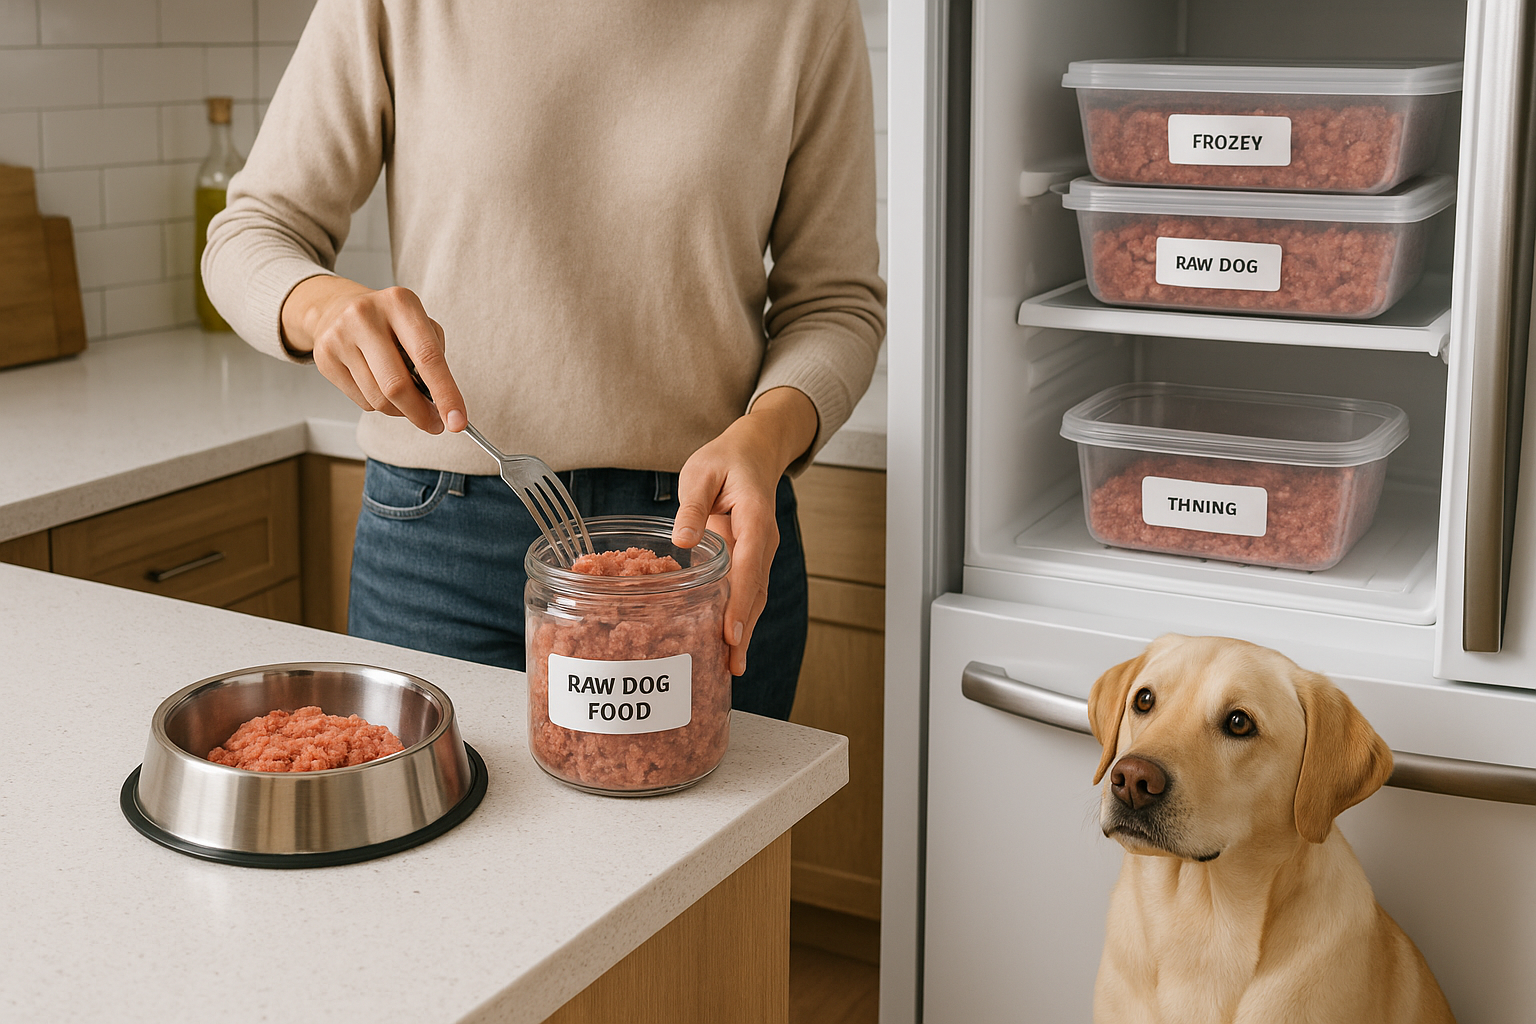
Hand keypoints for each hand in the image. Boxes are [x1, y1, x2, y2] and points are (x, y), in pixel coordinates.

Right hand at [280, 276, 467, 433]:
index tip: (458, 421)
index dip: (446, 393)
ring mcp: (340, 336)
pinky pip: (361, 401)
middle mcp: (366, 316)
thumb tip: (439, 406)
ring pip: (378, 398)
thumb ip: (433, 360)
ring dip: (400, 411)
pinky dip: (378, 405)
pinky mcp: (324, 357)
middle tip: (434, 424)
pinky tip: (380, 389)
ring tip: (408, 403)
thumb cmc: (389, 321)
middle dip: (420, 413)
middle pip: (397, 385)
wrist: (337, 308)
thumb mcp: (419, 325)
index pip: (428, 357)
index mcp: (400, 303)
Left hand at [673, 387, 817, 676]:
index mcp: (755, 517)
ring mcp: (760, 552)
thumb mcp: (701, 472)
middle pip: (757, 591)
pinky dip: (740, 618)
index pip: (749, 564)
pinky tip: (729, 644)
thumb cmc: (725, 460)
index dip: (740, 600)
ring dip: (745, 631)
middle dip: (745, 629)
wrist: (752, 453)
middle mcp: (763, 541)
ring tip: (732, 666)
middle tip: (732, 663)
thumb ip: (692, 506)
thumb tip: (683, 541)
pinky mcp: (750, 559)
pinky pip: (747, 592)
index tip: (731, 631)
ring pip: (755, 596)